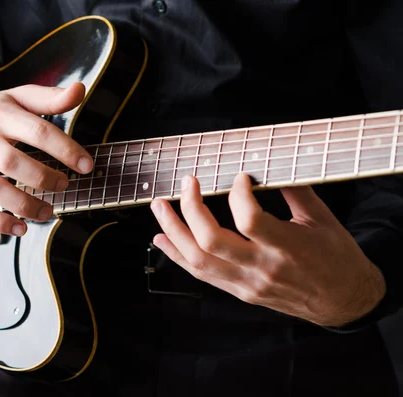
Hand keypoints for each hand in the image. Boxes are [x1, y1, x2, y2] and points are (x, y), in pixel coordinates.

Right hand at [0, 82, 92, 235]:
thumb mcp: (16, 97)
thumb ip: (50, 98)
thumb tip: (79, 91)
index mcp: (2, 116)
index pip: (38, 131)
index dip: (66, 150)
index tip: (86, 165)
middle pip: (14, 163)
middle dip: (44, 178)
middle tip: (64, 185)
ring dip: (25, 205)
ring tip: (47, 211)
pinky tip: (19, 228)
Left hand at [150, 173, 385, 326]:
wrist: (343, 300)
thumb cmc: (336, 258)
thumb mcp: (322, 218)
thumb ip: (293, 189)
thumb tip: (266, 162)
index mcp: (288, 247)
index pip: (249, 219)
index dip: (238, 193)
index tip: (239, 176)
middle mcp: (263, 268)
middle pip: (212, 241)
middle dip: (190, 209)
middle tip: (185, 184)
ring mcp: (248, 283)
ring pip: (199, 260)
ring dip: (174, 231)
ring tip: (160, 208)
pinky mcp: (240, 292)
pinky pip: (202, 275)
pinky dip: (178, 256)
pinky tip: (162, 239)